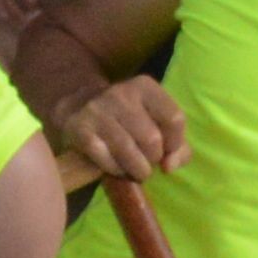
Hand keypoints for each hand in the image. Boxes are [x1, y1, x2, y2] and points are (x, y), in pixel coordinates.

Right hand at [54, 74, 189, 178]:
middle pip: (153, 140)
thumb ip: (178, 148)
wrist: (79, 108)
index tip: (166, 152)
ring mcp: (98, 110)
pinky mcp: (80, 129)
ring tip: (134, 170)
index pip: (174, 119)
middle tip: (146, 160)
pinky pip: (106, 160)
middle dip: (153, 159)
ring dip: (136, 170)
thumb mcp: (157, 125)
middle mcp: (121, 93)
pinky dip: (115, 170)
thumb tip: (169, 166)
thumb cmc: (128, 122)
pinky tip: (115, 167)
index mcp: (145, 87)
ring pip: (129, 152)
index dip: (175, 144)